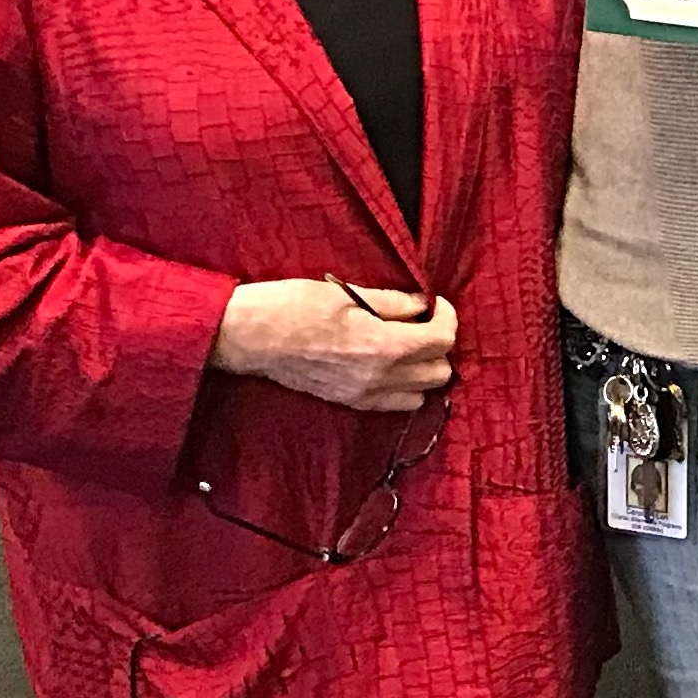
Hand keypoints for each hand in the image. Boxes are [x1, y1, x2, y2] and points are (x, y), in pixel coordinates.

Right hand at [209, 279, 456, 413]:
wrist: (251, 337)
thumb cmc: (294, 307)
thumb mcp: (348, 293)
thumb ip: (393, 302)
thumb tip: (423, 304)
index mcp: (383, 348)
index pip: (442, 340)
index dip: (446, 316)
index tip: (434, 302)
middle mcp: (378, 379)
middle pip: (439, 372)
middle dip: (438, 344)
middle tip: (421, 321)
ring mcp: (362, 396)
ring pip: (420, 395)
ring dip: (422, 369)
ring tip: (406, 343)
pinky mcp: (348, 403)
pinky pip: (393, 404)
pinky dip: (402, 386)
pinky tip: (387, 362)